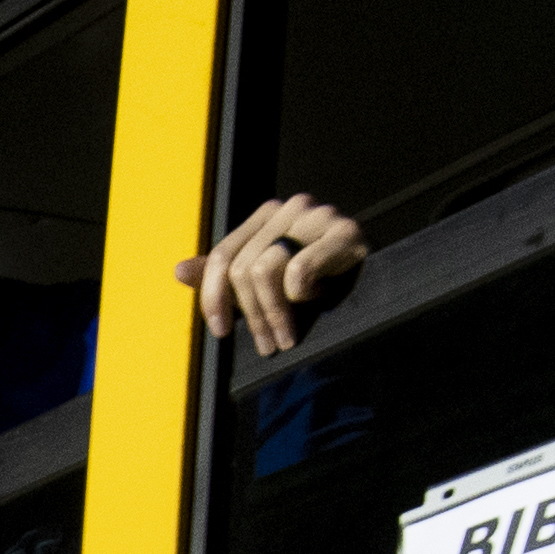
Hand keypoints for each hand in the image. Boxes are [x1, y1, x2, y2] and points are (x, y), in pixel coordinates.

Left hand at [176, 194, 366, 352]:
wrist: (375, 274)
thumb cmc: (319, 279)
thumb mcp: (268, 281)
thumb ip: (227, 276)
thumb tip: (180, 271)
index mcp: (266, 215)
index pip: (222, 255)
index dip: (214, 297)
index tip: (221, 332)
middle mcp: (289, 207)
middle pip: (244, 269)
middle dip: (251, 316)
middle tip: (267, 346)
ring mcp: (318, 215)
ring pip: (266, 270)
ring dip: (275, 314)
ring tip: (289, 335)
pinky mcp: (345, 231)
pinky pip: (299, 270)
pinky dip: (302, 294)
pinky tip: (318, 298)